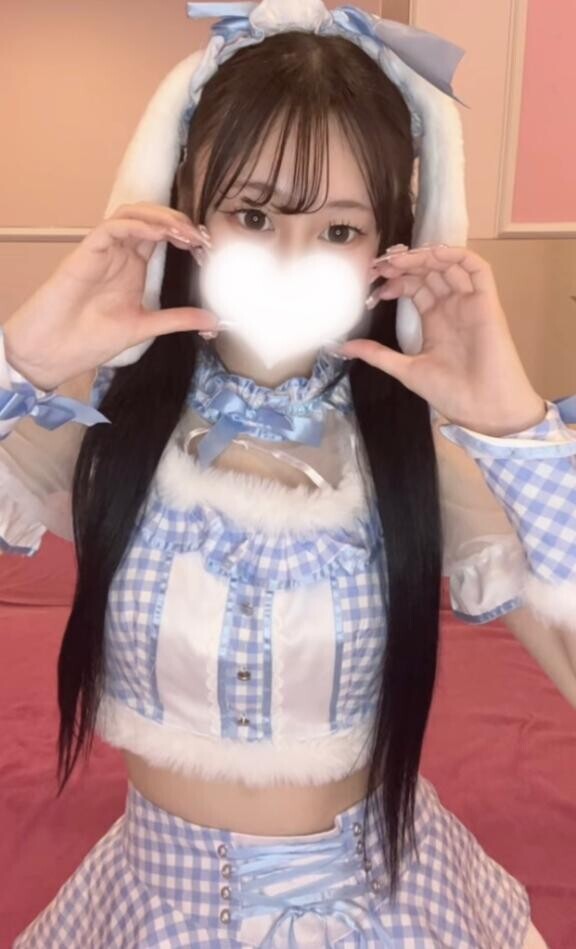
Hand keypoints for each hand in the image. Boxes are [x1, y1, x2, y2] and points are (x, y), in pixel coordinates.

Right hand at [2, 203, 216, 390]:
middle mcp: (120, 253)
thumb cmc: (91, 338)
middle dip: (178, 221)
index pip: (163, 236)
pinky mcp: (88, 251)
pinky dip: (137, 225)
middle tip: (200, 237)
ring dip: (160, 218)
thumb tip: (213, 322)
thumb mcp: (146, 326)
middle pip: (151, 218)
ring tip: (183, 232)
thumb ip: (178, 320)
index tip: (207, 248)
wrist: (56, 350)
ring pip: (132, 214)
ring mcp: (104, 250)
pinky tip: (157, 234)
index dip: (186, 235)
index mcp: (134, 267)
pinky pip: (113, 227)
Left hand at [337, 244, 546, 435]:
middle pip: (428, 272)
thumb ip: (376, 354)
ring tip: (398, 260)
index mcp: (435, 320)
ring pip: (449, 265)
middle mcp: (452, 307)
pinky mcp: (487, 302)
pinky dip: (457, 255)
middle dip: (402, 264)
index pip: (414, 286)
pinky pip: (476, 269)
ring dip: (424, 257)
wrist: (483, 408)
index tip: (371, 284)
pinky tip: (432, 255)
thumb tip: (342, 348)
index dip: (393, 279)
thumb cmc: (450, 392)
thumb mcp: (405, 369)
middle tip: (378, 267)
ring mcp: (469, 302)